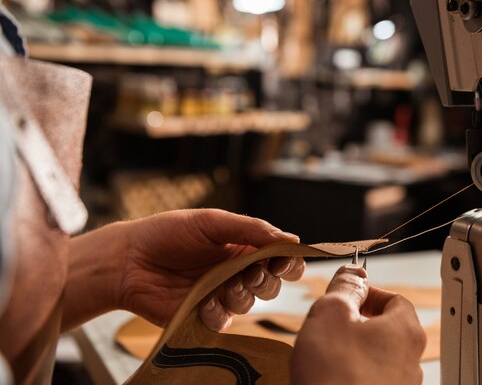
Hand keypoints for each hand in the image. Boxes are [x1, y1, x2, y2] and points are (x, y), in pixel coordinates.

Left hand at [116, 209, 303, 329]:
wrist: (129, 260)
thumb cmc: (167, 233)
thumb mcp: (212, 222)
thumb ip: (252, 229)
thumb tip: (292, 238)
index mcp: (243, 246)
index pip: (280, 258)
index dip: (288, 262)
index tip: (282, 261)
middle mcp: (236, 271)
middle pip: (272, 284)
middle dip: (266, 280)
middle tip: (249, 273)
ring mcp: (221, 294)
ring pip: (251, 303)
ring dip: (241, 294)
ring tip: (220, 285)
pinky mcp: (204, 315)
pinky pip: (225, 321)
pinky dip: (217, 312)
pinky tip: (201, 301)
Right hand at [291, 265, 425, 384]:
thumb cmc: (335, 376)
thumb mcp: (331, 314)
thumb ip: (344, 287)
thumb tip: (352, 272)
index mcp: (405, 330)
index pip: (395, 297)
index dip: (367, 293)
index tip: (345, 295)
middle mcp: (411, 360)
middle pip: (387, 328)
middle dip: (357, 322)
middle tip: (330, 325)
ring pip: (378, 356)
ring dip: (354, 350)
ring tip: (327, 355)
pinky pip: (370, 380)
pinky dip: (353, 374)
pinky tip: (332, 378)